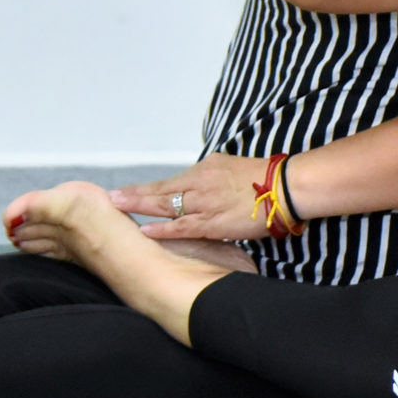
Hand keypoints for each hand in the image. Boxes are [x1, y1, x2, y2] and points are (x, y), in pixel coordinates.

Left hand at [110, 153, 276, 241]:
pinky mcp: (214, 222)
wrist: (287, 187)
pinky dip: (161, 229)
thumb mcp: (233, 168)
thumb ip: (212, 178)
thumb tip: (200, 185)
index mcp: (206, 168)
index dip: (146, 188)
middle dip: (134, 195)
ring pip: (166, 206)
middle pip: (160, 191)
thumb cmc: (266, 178)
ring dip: (140, 208)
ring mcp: (205, 203)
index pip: (170, 181)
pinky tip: (144, 230)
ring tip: (117, 209)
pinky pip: (182, 226)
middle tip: (110, 198)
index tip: (126, 191)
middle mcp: (200, 183)